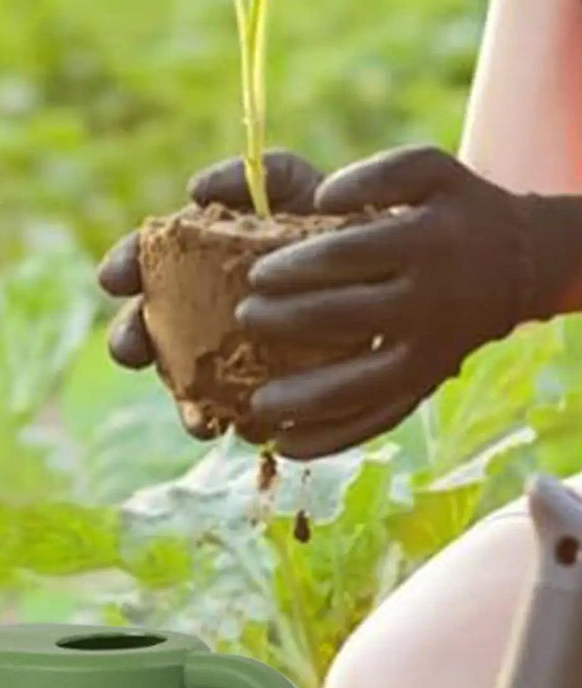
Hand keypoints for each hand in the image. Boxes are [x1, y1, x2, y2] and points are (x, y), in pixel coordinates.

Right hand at [96, 151, 323, 438]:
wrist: (388, 270)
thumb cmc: (332, 223)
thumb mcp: (295, 189)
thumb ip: (249, 179)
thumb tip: (195, 190)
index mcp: (193, 259)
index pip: (143, 262)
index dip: (123, 268)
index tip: (112, 278)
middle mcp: (198, 310)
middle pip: (150, 329)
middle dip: (131, 340)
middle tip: (130, 348)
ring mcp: (225, 354)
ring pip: (186, 382)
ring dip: (179, 400)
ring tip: (184, 408)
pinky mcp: (261, 388)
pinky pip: (234, 411)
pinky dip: (229, 421)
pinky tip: (233, 426)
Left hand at [240, 145, 581, 458]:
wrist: (514, 264)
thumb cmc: (451, 212)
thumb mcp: (430, 170)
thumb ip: (377, 174)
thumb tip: (322, 196)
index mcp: (425, 242)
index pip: (346, 255)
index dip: (294, 267)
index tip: (254, 275)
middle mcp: (428, 303)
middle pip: (343, 320)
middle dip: (285, 323)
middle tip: (243, 319)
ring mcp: (426, 355)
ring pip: (358, 386)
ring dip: (301, 400)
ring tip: (254, 405)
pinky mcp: (422, 388)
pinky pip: (374, 421)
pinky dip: (329, 439)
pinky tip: (284, 446)